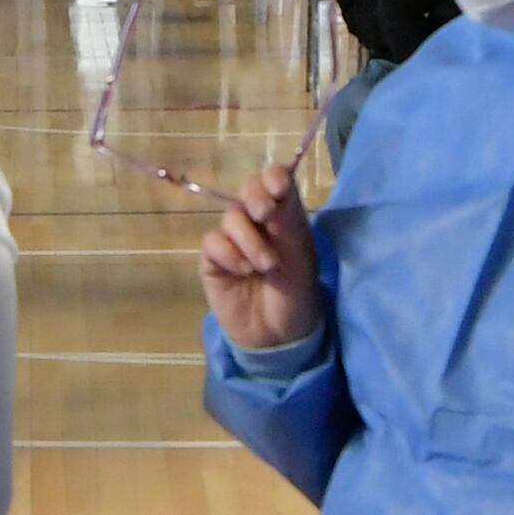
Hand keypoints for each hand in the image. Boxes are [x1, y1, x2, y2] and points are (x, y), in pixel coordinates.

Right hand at [199, 154, 325, 348]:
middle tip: (265, 215)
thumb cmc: (296, 296)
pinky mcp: (213, 260)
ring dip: (249, 239)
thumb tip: (276, 186)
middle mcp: (257, 223)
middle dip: (255, 198)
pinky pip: (212, 241)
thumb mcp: (301, 259)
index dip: (273, 177)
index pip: (275, 182)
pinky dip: (229, 253)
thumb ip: (289, 223)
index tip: (278, 187)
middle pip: (247, 190)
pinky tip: (242, 272)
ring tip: (264, 266)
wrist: (276, 336)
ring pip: (230, 217)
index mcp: (285, 217)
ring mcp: (232, 240)